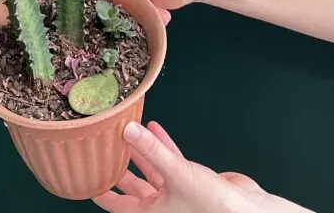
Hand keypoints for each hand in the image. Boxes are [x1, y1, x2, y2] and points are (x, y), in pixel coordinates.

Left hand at [93, 121, 313, 211]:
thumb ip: (152, 151)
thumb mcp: (177, 174)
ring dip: (142, 151)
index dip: (101, 192)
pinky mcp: (192, 181)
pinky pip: (172, 162)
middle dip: (119, 167)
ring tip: (127, 131)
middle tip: (103, 147)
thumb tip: (126, 128)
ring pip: (152, 172)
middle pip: (132, 186)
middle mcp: (161, 206)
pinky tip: (157, 128)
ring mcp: (177, 193)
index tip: (84, 177)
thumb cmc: (211, 205)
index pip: (118, 205)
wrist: (248, 211)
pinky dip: (163, 146)